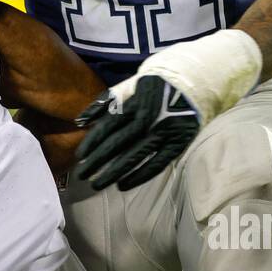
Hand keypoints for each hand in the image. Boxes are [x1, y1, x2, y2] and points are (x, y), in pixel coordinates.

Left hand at [75, 74, 200, 191]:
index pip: (108, 125)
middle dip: (97, 160)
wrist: (192, 85)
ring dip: (113, 172)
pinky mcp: (178, 144)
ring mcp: (164, 133)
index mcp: (134, 104)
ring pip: (134, 156)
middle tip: (81, 174)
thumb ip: (104, 103)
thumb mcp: (128, 88)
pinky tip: (122, 185)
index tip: (79, 156)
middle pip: (118, 143)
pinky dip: (138, 177)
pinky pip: (156, 164)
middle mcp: (148, 119)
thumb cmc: (153, 90)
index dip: (93, 142)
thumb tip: (80, 121)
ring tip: (96, 184)